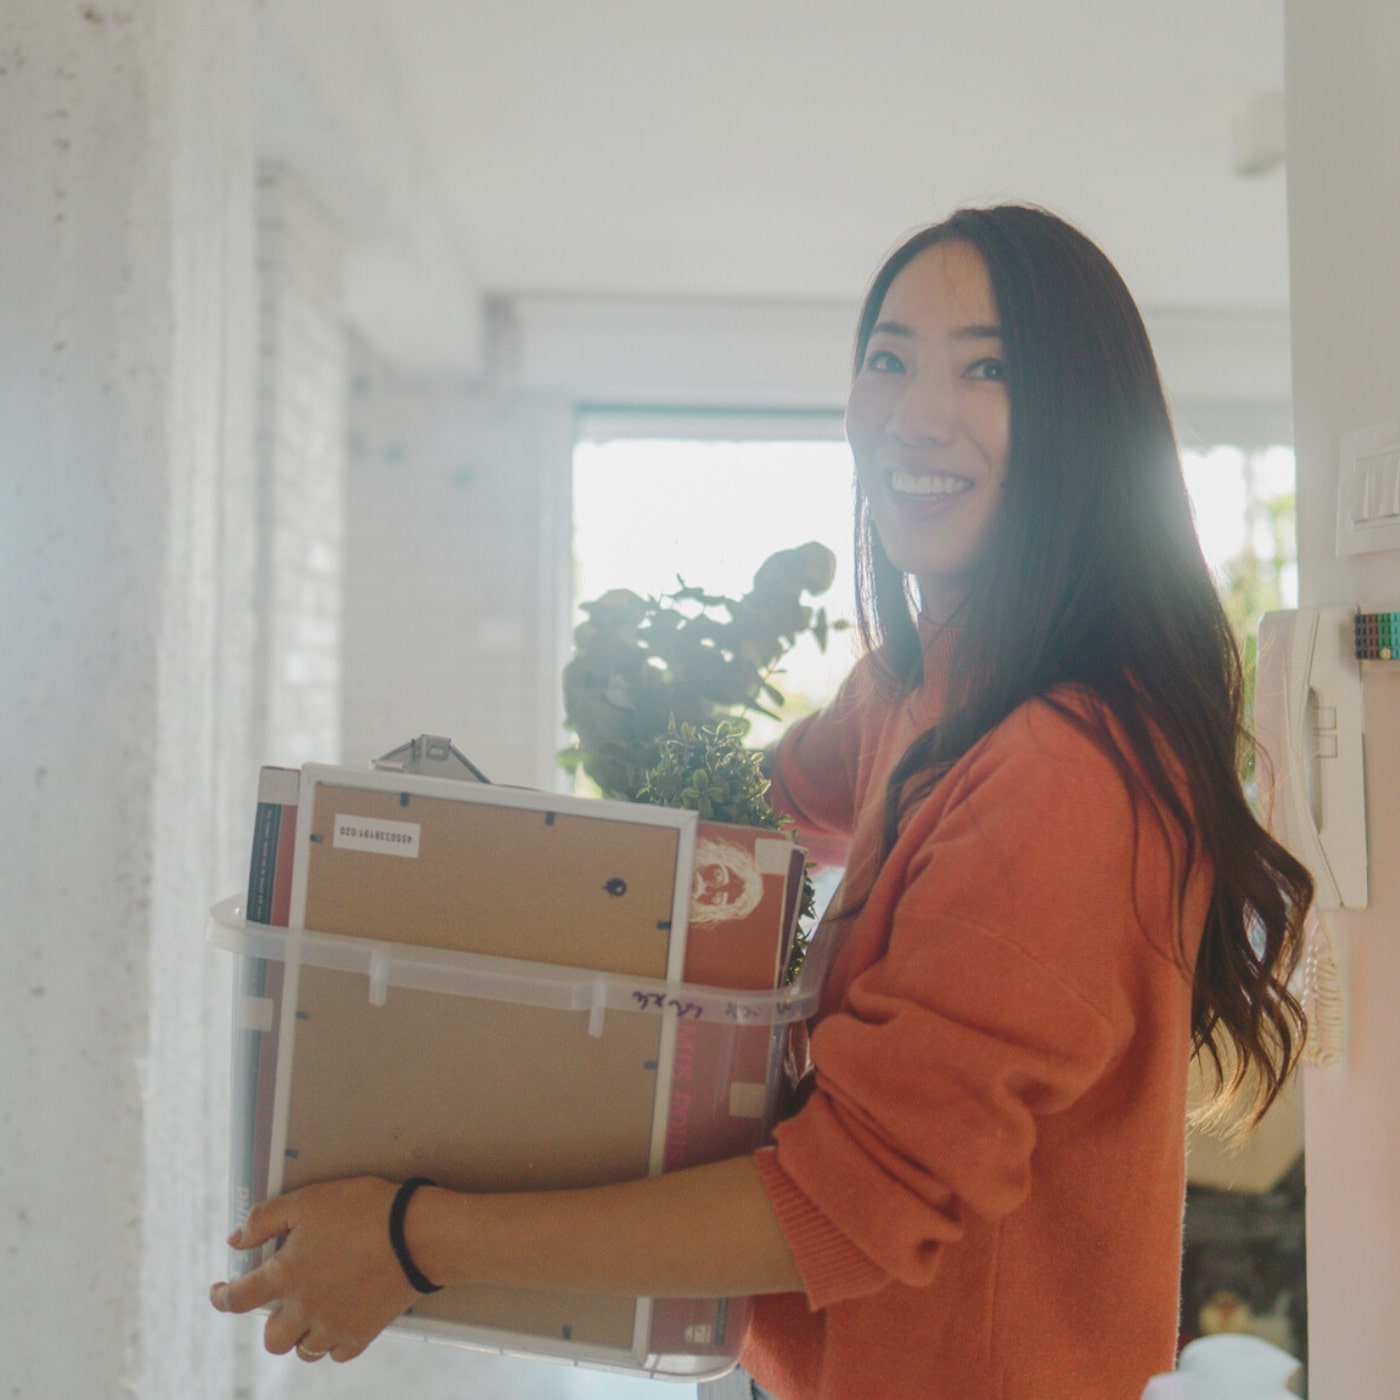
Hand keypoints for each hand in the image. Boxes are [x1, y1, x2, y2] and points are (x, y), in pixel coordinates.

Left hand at [209, 1176, 421, 1362]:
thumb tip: (235, 1240)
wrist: (416, 1234)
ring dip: (303, 1334)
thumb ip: (266, 1219)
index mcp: (285, 1275)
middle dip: (272, 1322)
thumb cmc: (364, 1210)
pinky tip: (341, 1320)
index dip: (221, 1297)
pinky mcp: (363, 1334)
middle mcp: (304, 1309)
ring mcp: (334, 1326)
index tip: (218, 1293)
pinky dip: (334, 1341)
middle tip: (285, 1302)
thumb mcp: (309, 1199)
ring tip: (315, 1312)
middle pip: (272, 1338)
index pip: (238, 1299)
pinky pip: (338, 1353)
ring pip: (304, 1350)